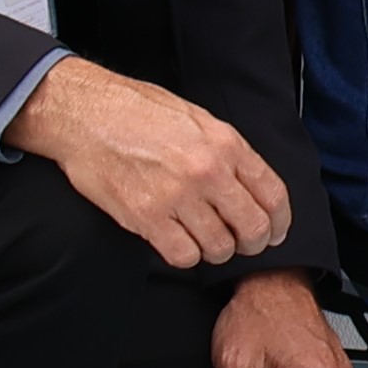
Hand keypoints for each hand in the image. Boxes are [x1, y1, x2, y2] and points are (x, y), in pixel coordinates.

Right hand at [7, 54, 294, 267]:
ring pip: (219, 247)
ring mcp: (177, 196)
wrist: (88, 115)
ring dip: (217, 251)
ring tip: (206, 241)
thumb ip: (227, 151)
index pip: (272, 194)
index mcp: (226, 143)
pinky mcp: (145, 218)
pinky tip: (179, 243)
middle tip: (243, 245)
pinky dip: (185, 256)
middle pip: (252, 226)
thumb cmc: (140, 112)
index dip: (280, 221)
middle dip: (253, 243)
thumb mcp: (198, 119)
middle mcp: (207, 171)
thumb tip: (249, 184)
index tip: (275, 232)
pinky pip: (182, 256)